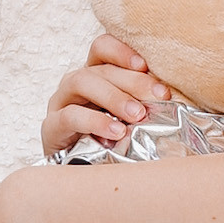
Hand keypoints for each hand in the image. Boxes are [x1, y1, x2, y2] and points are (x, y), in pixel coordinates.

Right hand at [41, 37, 169, 152]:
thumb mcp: (130, 118)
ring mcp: (60, 102)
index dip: (122, 51)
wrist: (80, 175)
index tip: (145, 65)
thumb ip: (144, 102)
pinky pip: (70, 116)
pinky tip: (116, 132)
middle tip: (159, 96)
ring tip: (137, 115)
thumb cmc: (109, 141)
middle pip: (100, 68)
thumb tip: (172, 96)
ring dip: (114, 97)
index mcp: (95, 74)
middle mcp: (75, 83)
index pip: (102, 47)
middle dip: (132, 80)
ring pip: (81, 82)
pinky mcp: (51, 126)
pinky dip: (95, 121)